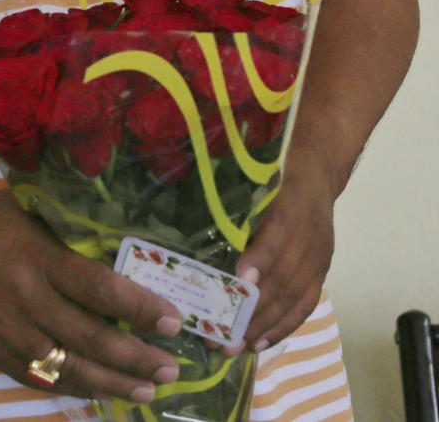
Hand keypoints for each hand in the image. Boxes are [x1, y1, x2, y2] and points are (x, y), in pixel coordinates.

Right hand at [0, 190, 183, 404]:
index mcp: (40, 259)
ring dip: (115, 382)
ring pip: (72, 369)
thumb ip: (67, 221)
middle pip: (92, 338)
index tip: (173, 320)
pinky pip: (45, 380)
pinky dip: (77, 388)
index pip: (100, 289)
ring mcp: (15, 335)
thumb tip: (117, 223)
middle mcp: (31, 301)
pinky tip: (103, 392)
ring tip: (149, 388)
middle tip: (172, 366)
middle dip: (137, 356)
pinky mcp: (0, 356)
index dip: (140, 308)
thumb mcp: (27, 207)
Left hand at [236, 162, 335, 352]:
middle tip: (222, 333)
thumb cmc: (276, 172)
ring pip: (294, 298)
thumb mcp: (258, 175)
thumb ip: (235, 197)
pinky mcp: (322, 271)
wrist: (318, 173)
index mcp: (291, 206)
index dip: (260, 260)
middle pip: (284, 278)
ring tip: (237, 346)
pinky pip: (306, 304)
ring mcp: (318, 257)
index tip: (238, 281)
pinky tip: (262, 342)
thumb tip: (194, 220)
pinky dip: (285, 326)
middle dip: (253, 310)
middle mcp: (308, 236)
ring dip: (265, 326)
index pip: (277, 237)